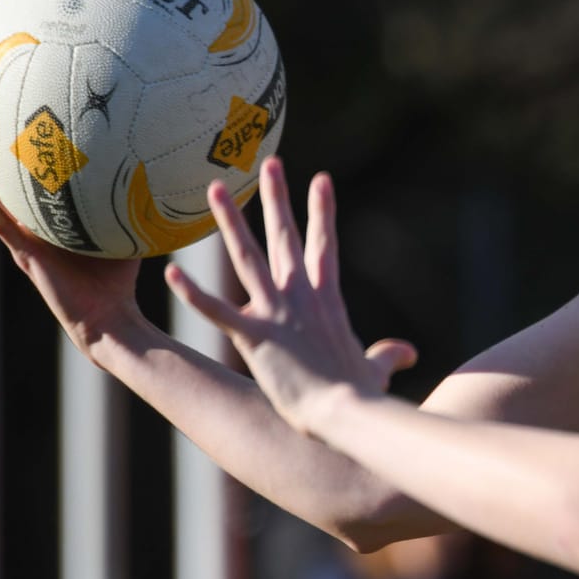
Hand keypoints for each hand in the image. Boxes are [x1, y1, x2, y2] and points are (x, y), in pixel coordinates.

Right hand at [0, 140, 143, 350]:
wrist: (110, 316)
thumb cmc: (120, 276)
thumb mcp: (126, 228)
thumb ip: (132, 201)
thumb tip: (159, 165)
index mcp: (50, 219)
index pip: (28, 179)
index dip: (17, 151)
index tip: (13, 116)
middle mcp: (32, 226)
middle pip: (3, 181)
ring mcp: (23, 239)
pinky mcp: (23, 254)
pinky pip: (0, 223)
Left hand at [165, 157, 415, 434]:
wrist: (345, 414)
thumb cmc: (360, 396)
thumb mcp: (375, 369)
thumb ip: (387, 355)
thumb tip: (408, 353)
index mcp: (328, 300)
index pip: (325, 245)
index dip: (322, 211)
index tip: (320, 179)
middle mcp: (301, 297)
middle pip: (285, 237)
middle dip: (277, 198)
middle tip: (268, 164)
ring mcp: (277, 313)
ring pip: (247, 257)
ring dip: (230, 222)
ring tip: (214, 189)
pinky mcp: (255, 335)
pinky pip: (216, 310)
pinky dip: (193, 292)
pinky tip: (171, 271)